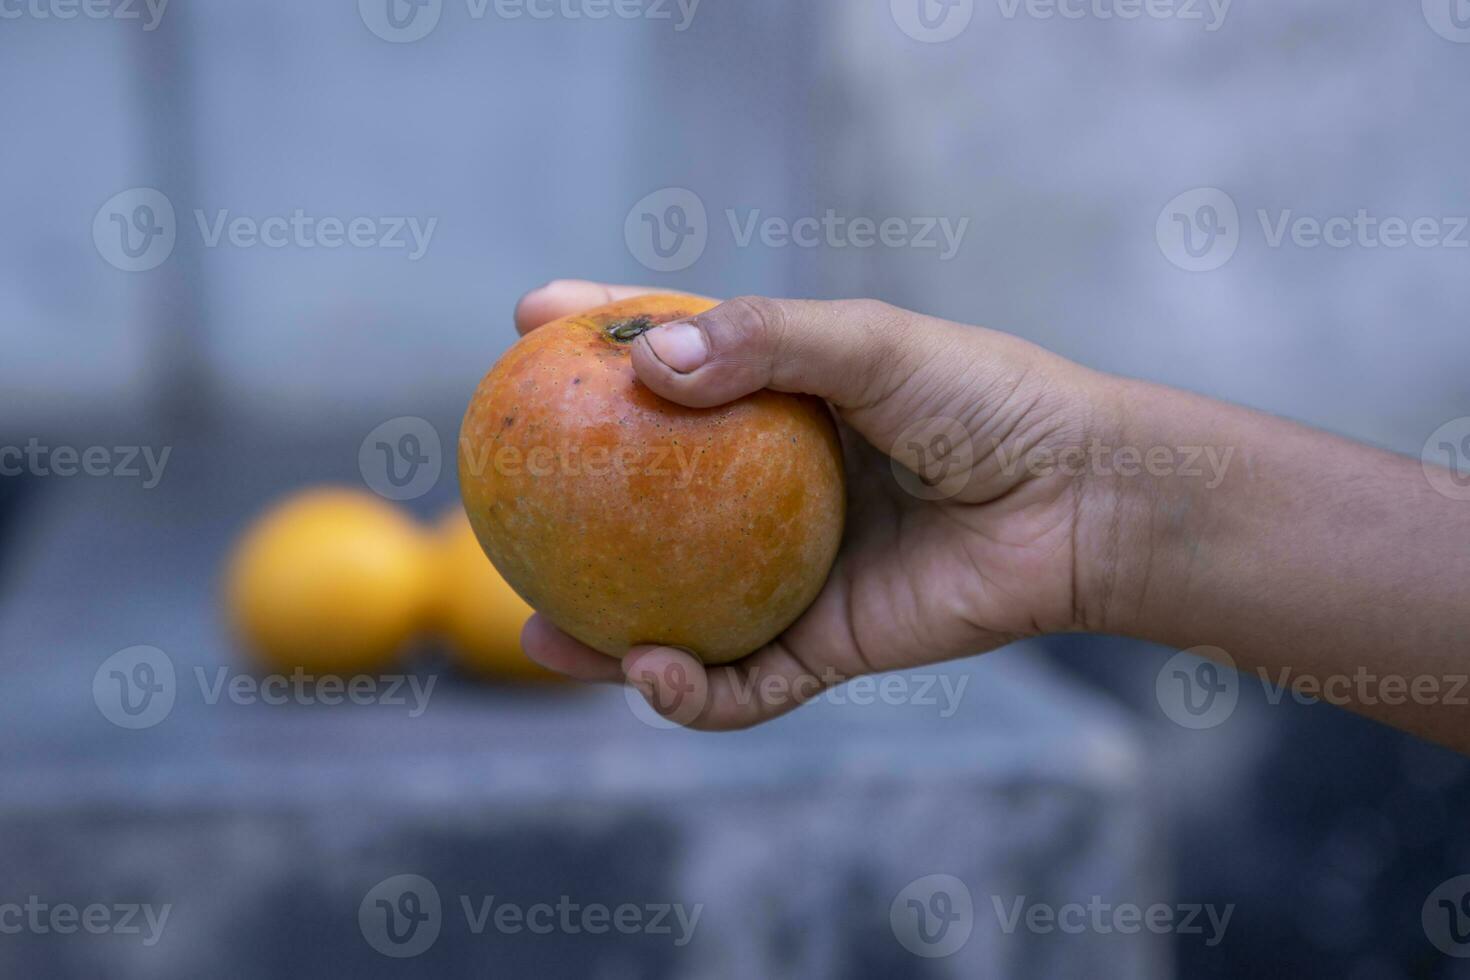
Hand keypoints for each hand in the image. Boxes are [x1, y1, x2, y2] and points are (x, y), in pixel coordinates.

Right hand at [513, 280, 1123, 729]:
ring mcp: (793, 571)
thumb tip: (650, 364)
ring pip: (673, 609)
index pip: (672, 367)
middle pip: (648, 500)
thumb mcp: (874, 345)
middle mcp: (774, 489)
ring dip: (600, 634)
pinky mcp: (825, 644)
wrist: (1084, 502)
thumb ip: (770, 342)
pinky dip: (690, 692)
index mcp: (785, 403)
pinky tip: (649, 671)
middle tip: (500, 490)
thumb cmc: (990, 402)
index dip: (601, 342)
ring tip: (539, 634)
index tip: (531, 322)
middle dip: (569, 505)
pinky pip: (740, 682)